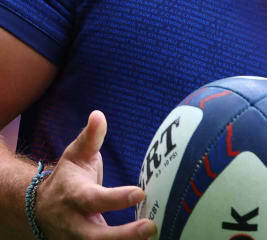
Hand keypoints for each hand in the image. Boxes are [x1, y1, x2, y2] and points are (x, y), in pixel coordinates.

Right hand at [34, 111, 155, 238]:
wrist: (38, 208)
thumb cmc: (67, 178)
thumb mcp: (75, 156)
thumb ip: (90, 138)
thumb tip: (98, 115)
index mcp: (75, 196)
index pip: (96, 199)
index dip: (117, 198)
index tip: (140, 193)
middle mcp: (74, 222)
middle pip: (95, 236)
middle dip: (122, 235)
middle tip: (150, 227)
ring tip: (152, 238)